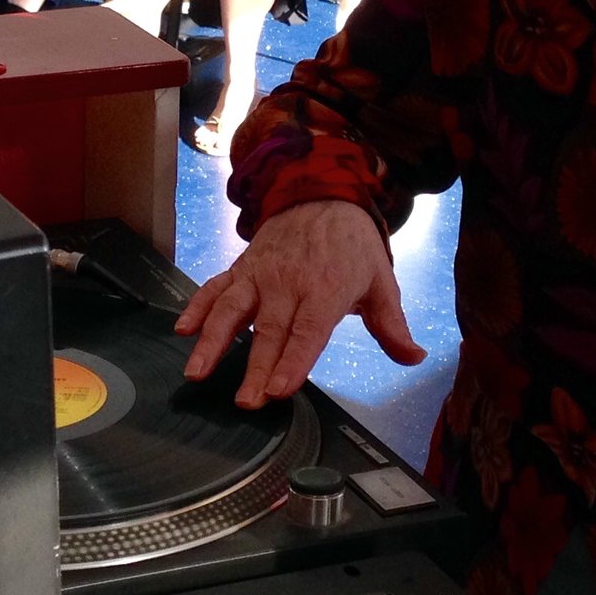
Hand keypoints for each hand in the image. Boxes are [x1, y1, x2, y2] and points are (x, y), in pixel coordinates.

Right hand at [175, 201, 424, 408]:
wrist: (321, 193)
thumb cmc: (352, 246)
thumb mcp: (380, 281)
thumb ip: (391, 325)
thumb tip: (413, 358)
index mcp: (325, 289)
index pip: (307, 332)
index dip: (293, 361)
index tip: (279, 390)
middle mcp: (288, 282)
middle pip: (268, 330)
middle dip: (255, 367)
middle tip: (246, 401)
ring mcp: (259, 274)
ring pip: (231, 309)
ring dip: (212, 342)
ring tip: (196, 372)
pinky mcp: (241, 268)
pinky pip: (214, 288)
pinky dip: (196, 307)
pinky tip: (182, 330)